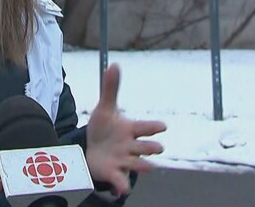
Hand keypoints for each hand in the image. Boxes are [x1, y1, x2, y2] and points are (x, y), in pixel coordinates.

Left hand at [86, 65, 165, 196]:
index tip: (163, 126)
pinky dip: (122, 185)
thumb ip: (110, 89)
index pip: (145, 127)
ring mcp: (123, 161)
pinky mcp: (114, 173)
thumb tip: (114, 64)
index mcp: (130, 130)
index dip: (153, 127)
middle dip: (151, 148)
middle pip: (144, 147)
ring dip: (143, 166)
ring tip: (150, 168)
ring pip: (136, 164)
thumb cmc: (104, 128)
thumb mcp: (105, 108)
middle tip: (158, 148)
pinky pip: (120, 180)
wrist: (92, 149)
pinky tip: (122, 190)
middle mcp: (130, 146)